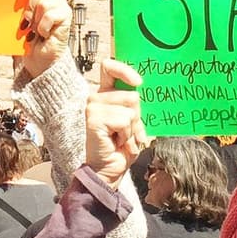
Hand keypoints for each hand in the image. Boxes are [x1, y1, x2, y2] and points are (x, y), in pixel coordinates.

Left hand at [17, 0, 71, 79]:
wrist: (37, 63)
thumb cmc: (25, 42)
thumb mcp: (16, 20)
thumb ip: (15, 6)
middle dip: (28, 8)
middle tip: (27, 23)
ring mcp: (60, 7)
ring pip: (43, 3)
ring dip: (35, 20)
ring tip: (35, 31)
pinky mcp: (66, 17)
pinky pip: (50, 15)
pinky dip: (43, 27)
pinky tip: (43, 35)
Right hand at [84, 61, 146, 185]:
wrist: (109, 170)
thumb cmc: (122, 147)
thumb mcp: (133, 121)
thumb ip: (135, 105)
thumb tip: (144, 90)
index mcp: (105, 94)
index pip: (109, 67)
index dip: (124, 70)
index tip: (138, 82)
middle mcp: (96, 97)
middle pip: (132, 94)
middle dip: (137, 117)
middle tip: (127, 132)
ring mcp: (93, 107)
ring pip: (130, 109)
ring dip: (132, 128)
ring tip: (121, 138)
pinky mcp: (94, 119)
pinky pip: (124, 120)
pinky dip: (127, 134)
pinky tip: (116, 142)